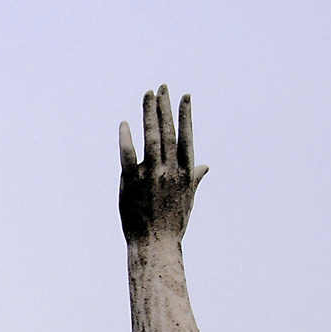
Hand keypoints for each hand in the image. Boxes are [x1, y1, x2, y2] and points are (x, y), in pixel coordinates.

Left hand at [119, 85, 207, 243]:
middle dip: (164, 107)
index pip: (187, 137)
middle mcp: (170, 171)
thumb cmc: (173, 223)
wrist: (155, 244)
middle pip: (168, 131)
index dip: (185, 115)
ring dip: (149, 114)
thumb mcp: (188, 199)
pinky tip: (125, 124)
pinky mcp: (132, 182)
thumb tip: (205, 166)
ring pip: (151, 138)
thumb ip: (194, 178)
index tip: (184, 96)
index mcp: (186, 173)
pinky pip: (128, 155)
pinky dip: (126, 138)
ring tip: (148, 94)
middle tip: (162, 87)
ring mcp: (151, 175)